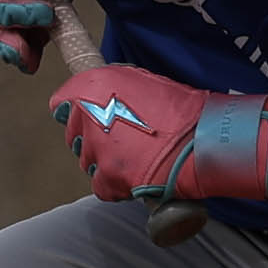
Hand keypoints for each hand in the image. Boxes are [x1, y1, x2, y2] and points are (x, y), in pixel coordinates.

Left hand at [50, 61, 267, 207]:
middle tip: (122, 143)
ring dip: (105, 163)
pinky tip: (136, 177)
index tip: (89, 120)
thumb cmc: (183, 110)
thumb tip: (101, 95)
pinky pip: (101, 185)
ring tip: (136, 160)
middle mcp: (89, 114)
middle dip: (93, 140)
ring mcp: (96, 148)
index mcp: (95, 85)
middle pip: (74, 135)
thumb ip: (115, 87)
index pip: (61, 104)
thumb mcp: (144, 81)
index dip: (76, 113)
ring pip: (88, 162)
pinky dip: (116, 186)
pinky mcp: (108, 177)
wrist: (206, 139)